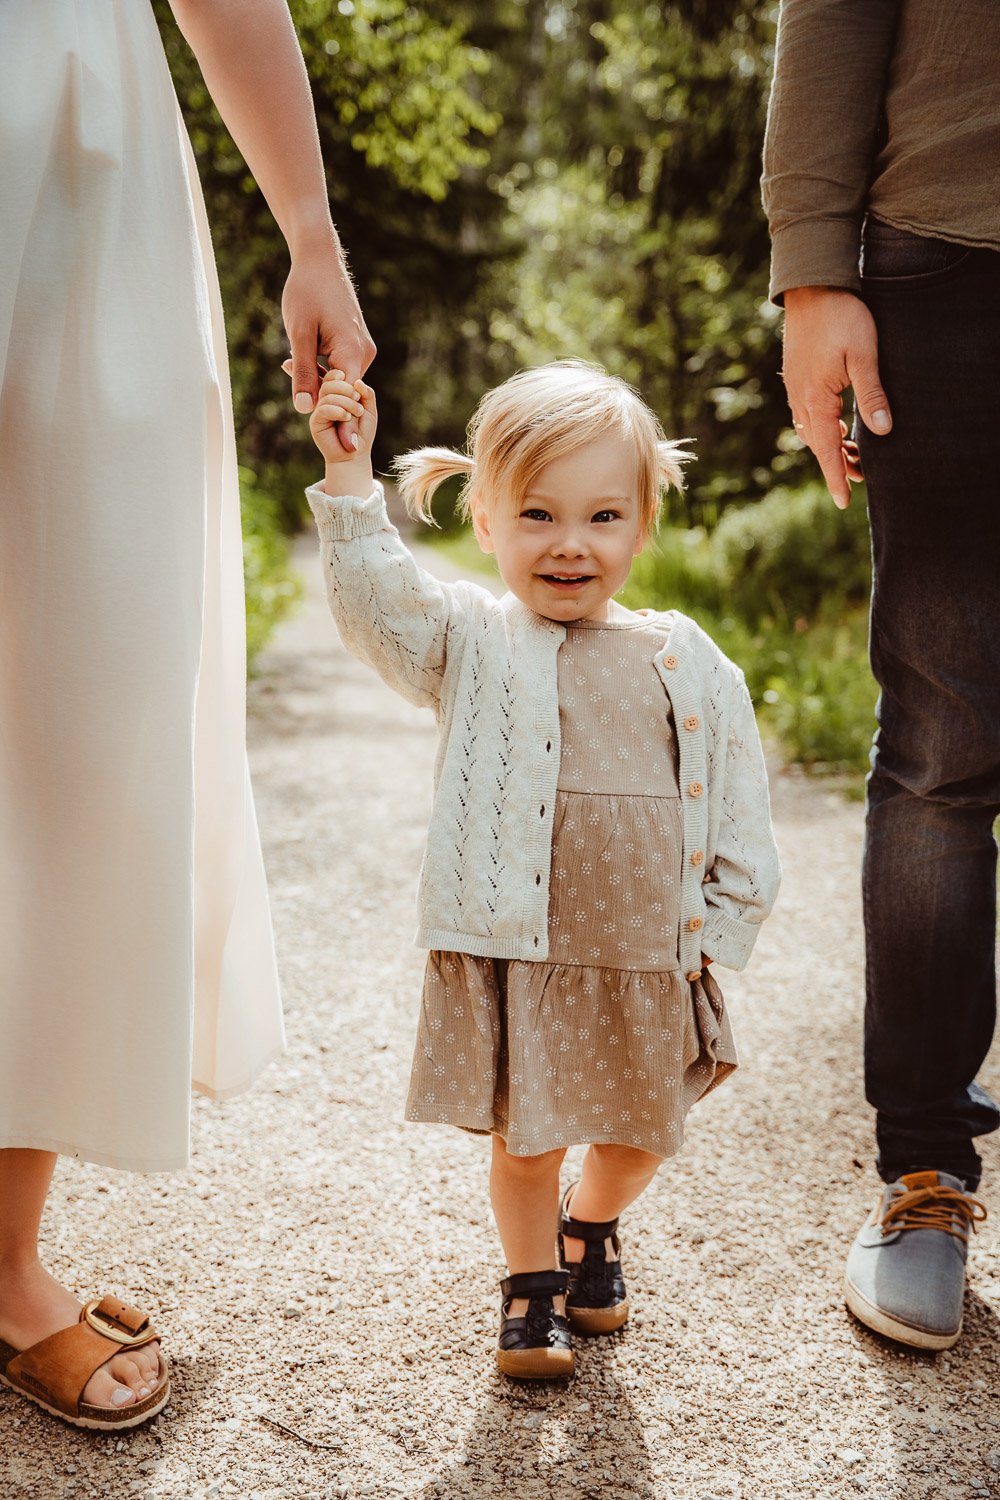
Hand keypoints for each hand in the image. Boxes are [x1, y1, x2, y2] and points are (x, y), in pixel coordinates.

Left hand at [281, 245, 375, 450]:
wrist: (318, 259)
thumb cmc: (306, 290)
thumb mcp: (299, 334)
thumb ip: (303, 373)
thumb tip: (305, 410)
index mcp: (353, 353)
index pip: (349, 400)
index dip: (343, 424)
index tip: (344, 451)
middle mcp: (364, 354)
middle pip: (344, 392)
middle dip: (324, 400)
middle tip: (302, 399)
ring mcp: (362, 349)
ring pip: (341, 381)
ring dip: (320, 383)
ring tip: (295, 364)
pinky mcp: (356, 344)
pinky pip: (340, 367)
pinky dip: (324, 371)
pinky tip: (303, 357)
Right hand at [309, 372, 376, 491]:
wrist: (355, 455)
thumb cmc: (362, 432)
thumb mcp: (369, 410)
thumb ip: (366, 394)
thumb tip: (358, 382)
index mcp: (337, 393)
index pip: (332, 376)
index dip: (338, 373)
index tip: (348, 379)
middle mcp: (325, 399)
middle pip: (329, 381)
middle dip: (346, 387)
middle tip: (358, 399)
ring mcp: (319, 410)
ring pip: (327, 394)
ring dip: (346, 401)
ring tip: (357, 412)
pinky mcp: (316, 422)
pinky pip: (323, 409)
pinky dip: (338, 411)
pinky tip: (346, 417)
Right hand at [782, 287, 891, 508]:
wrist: (812, 287)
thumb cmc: (842, 318)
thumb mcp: (864, 356)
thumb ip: (872, 395)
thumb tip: (883, 432)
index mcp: (816, 400)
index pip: (827, 450)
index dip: (836, 477)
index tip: (843, 502)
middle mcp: (801, 400)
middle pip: (818, 445)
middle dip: (838, 464)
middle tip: (862, 475)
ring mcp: (796, 389)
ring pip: (812, 431)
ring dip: (830, 446)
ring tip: (854, 454)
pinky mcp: (797, 378)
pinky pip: (807, 415)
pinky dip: (822, 428)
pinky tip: (835, 424)